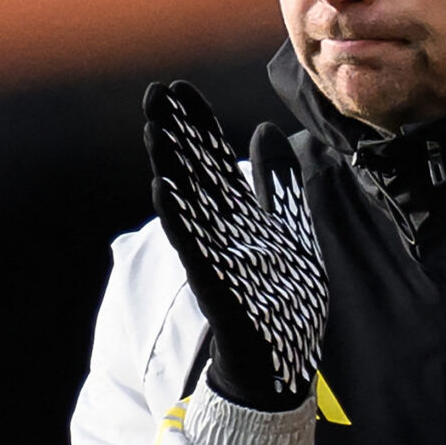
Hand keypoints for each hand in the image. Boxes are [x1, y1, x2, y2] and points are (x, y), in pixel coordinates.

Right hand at [144, 81, 328, 410]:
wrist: (283, 357)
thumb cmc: (282, 294)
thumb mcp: (290, 224)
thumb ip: (277, 180)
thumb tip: (267, 129)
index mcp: (234, 212)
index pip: (209, 156)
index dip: (195, 122)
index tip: (179, 86)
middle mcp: (218, 228)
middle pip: (192, 171)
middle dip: (175, 132)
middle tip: (155, 91)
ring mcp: (213, 254)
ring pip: (186, 202)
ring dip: (169, 164)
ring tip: (155, 127)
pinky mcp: (216, 283)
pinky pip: (193, 245)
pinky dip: (178, 217)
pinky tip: (163, 188)